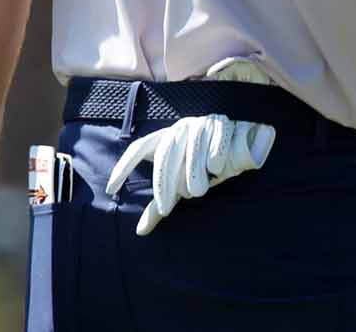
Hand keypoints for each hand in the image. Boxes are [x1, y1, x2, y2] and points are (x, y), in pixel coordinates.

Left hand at [104, 114, 275, 234]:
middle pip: (165, 156)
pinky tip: (218, 169)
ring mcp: (200, 124)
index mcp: (166, 138)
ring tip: (198, 191)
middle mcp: (180, 128)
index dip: (124, 167)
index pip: (139, 148)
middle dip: (163, 185)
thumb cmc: (207, 167)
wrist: (244, 144)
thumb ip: (161, 203)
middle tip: (165, 209)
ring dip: (194, 178)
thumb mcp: (183, 185)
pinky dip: (216, 162)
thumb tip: (140, 231)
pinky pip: (215, 150)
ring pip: (191, 155)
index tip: (111, 188)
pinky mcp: (221, 125)